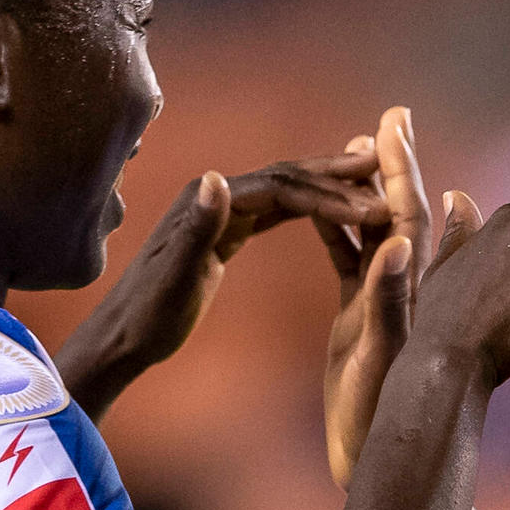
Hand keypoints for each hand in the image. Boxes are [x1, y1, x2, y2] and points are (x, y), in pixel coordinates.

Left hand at [56, 150, 389, 421]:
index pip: (282, 187)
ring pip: (287, 189)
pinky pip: (278, 209)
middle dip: (337, 176)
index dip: (329, 195)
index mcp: (208, 201)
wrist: (123, 337)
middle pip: (288, 176)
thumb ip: (198, 229)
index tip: (372, 209)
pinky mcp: (226, 230)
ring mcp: (220, 210)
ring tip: (374, 182)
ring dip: (330, 185)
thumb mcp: (175, 278)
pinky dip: (311, 206)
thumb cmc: (149, 316)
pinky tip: (337, 211)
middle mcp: (214, 195)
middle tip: (387, 172)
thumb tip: (214, 178)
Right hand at [318, 107, 429, 486]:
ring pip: (377, 231)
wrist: (370, 456)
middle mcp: (404, 288)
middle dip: (394, 163)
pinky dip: (341, 230)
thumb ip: (388, 299)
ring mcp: (383, 299)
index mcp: (411, 289)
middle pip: (399, 210)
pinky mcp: (361, 317)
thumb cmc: (376, 415)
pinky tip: (329, 210)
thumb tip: (395, 242)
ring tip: (363, 146)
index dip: (400, 166)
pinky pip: (352, 261)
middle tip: (394, 115)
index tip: (395, 119)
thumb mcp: (379, 355)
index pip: (408, 213)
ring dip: (370, 189)